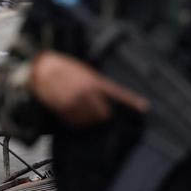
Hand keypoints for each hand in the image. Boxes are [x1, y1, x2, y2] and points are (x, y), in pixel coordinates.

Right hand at [29, 51, 147, 126]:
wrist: (45, 68)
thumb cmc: (68, 70)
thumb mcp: (88, 73)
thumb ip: (99, 87)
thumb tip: (108, 102)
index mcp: (96, 81)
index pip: (118, 92)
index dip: (132, 101)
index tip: (145, 107)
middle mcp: (87, 92)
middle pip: (103, 114)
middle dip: (103, 116)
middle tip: (101, 116)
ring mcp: (74, 100)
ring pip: (88, 120)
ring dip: (89, 122)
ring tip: (86, 116)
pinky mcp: (62, 108)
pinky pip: (73, 122)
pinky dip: (76, 123)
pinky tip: (75, 117)